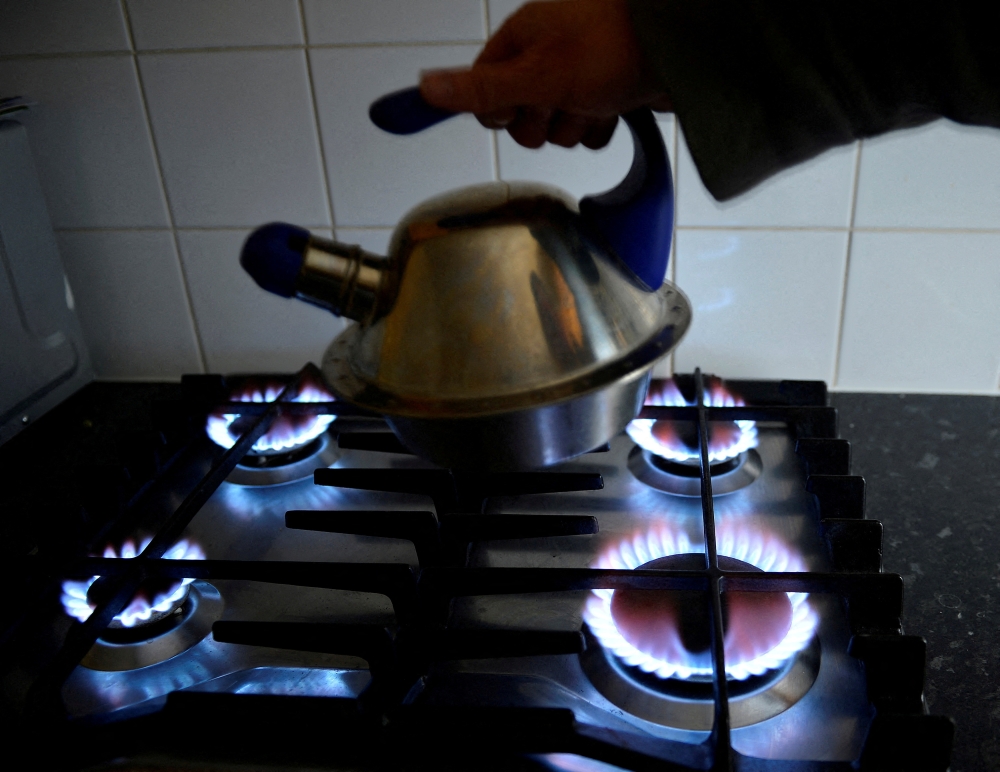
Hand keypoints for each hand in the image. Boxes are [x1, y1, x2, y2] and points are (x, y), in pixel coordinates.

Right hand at [419, 0, 669, 149]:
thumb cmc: (609, 46)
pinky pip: (588, 131)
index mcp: (519, 43)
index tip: (523, 103)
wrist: (682, 46)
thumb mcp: (536, 74)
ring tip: (598, 99)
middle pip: (520, 119)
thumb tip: (423, 88)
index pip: (484, 95)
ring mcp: (577, 78)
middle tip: (565, 99)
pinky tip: (616, 107)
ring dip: (576, 123)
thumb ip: (480, 89)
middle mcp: (544, 58)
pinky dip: (601, 126)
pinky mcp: (605, 95)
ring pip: (556, 129)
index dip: (501, 110)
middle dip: (544, 121)